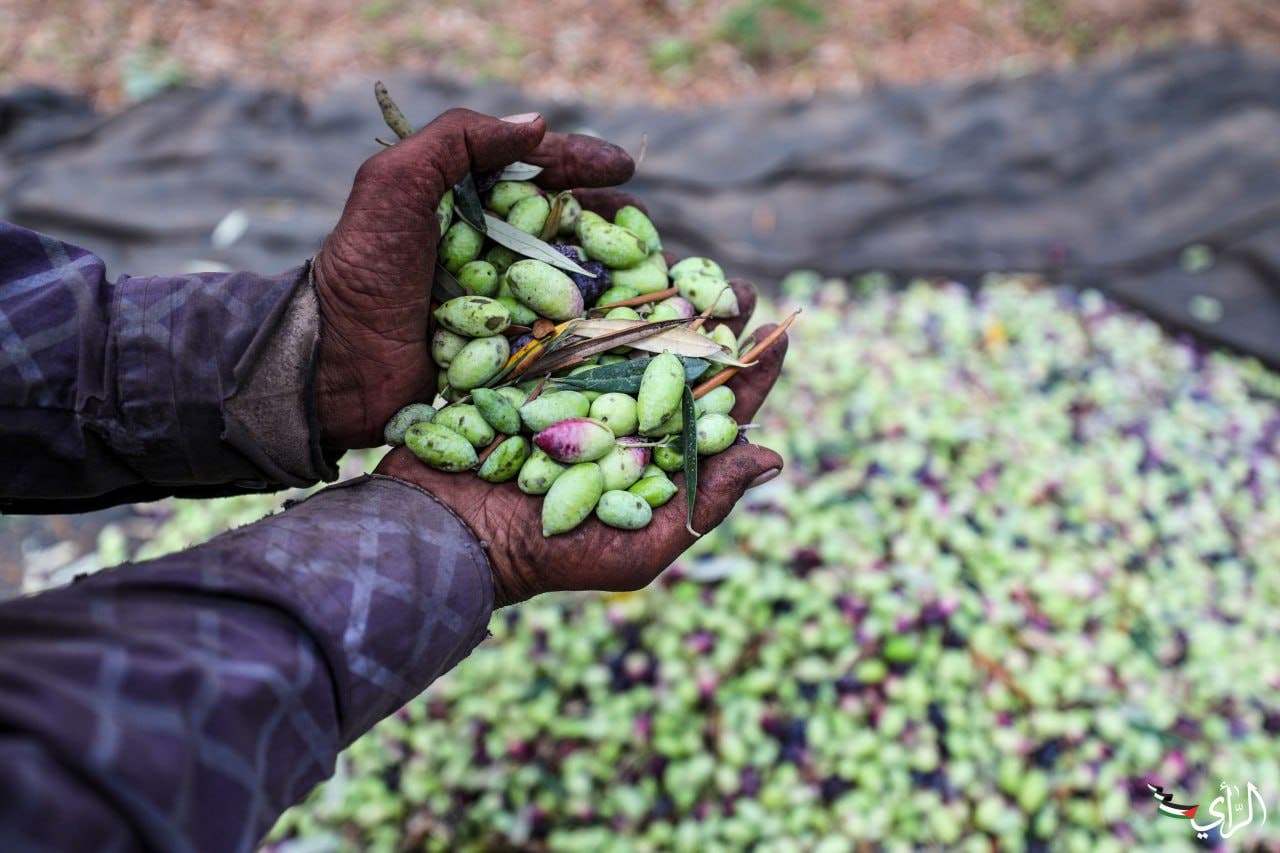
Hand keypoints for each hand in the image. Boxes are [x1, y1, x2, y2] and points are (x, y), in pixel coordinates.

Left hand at [313, 108, 635, 448]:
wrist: (336, 364)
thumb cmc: (362, 270)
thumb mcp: (395, 184)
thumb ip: (458, 140)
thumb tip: (538, 124)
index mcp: (463, 205)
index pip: (534, 176)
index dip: (581, 166)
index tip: (624, 168)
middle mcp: (487, 252)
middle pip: (563, 228)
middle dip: (612, 225)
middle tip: (649, 229)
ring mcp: (500, 304)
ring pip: (571, 281)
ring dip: (615, 278)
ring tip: (654, 277)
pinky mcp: (506, 354)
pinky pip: (561, 335)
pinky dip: (597, 329)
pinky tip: (630, 325)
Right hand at [375, 282, 787, 606]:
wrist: (446, 536)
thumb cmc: (547, 557)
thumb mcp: (636, 547)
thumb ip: (703, 502)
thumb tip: (774, 456)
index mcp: (656, 456)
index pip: (718, 411)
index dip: (752, 373)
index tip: (779, 337)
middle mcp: (621, 415)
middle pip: (680, 361)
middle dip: (713, 323)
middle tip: (739, 289)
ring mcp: (574, 387)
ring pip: (629, 332)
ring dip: (661, 297)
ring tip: (689, 264)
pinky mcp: (527, 366)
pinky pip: (565, 320)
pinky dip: (590, 289)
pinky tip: (615, 255)